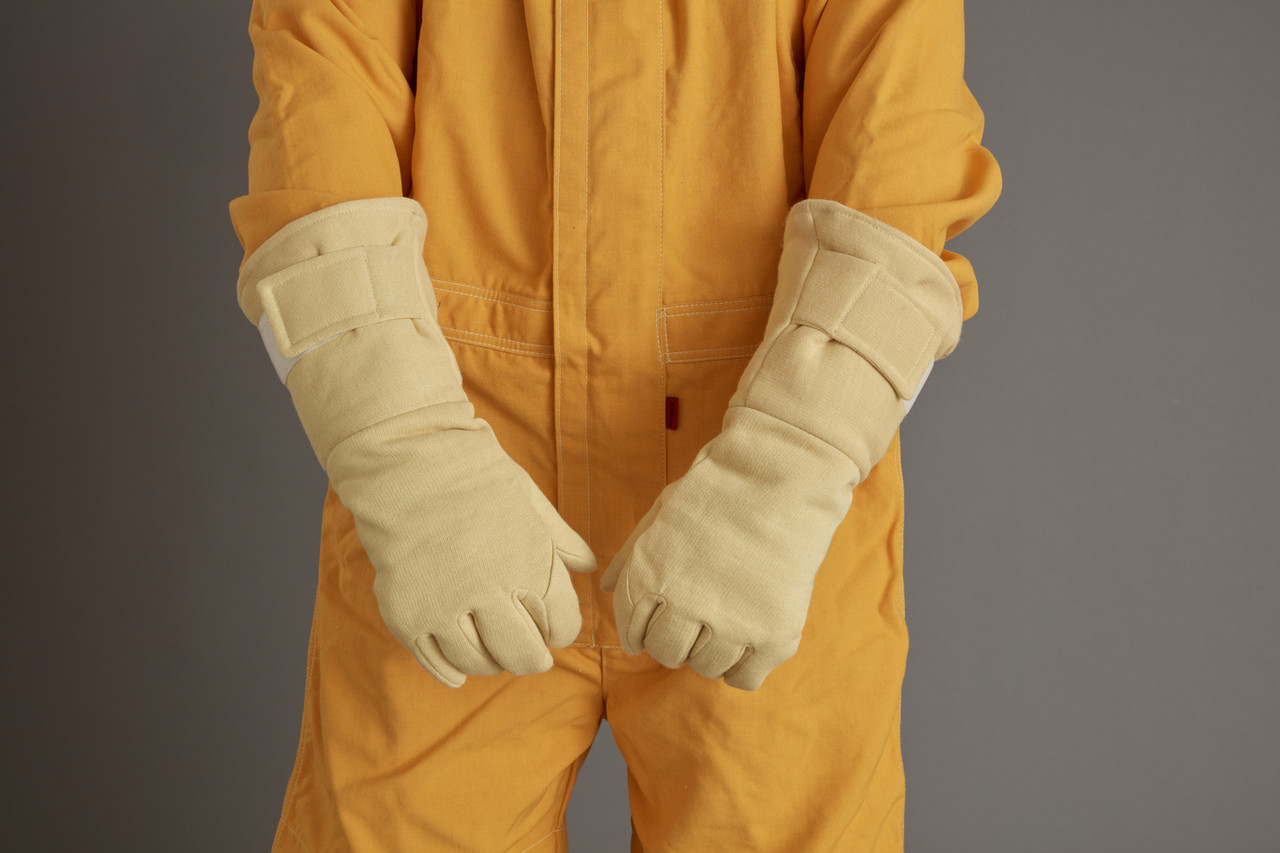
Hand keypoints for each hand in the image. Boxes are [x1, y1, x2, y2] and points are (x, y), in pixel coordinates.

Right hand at [329, 401, 596, 687]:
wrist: (402, 458)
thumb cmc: (473, 472)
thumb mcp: (530, 499)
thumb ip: (560, 540)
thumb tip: (590, 568)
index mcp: (530, 563)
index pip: (563, 625)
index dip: (560, 629)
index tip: (552, 625)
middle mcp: (490, 592)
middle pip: (524, 655)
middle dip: (532, 657)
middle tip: (529, 653)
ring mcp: (445, 606)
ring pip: (479, 663)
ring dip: (491, 661)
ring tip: (490, 648)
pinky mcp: (407, 614)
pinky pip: (434, 662)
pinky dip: (450, 671)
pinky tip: (458, 670)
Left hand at [600, 403, 856, 690]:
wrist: (783, 475)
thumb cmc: (719, 489)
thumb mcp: (662, 512)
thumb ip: (632, 554)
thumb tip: (607, 588)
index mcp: (651, 575)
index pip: (633, 630)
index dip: (641, 631)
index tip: (655, 626)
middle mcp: (686, 606)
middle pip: (667, 653)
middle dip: (674, 641)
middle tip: (694, 620)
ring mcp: (732, 624)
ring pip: (705, 668)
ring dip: (709, 651)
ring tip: (725, 621)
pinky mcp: (773, 635)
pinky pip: (744, 679)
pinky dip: (741, 666)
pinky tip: (747, 640)